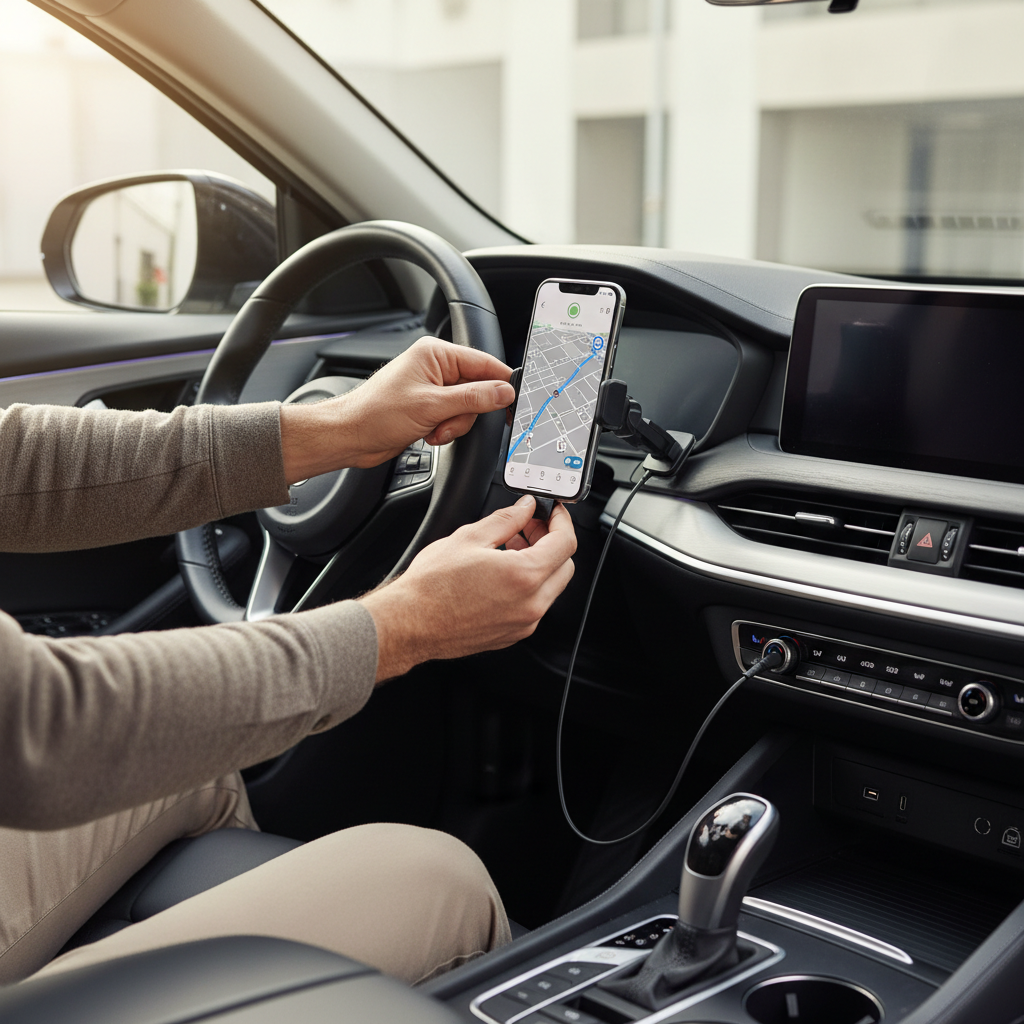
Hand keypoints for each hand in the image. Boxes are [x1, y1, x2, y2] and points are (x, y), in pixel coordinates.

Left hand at [279, 337, 513, 481]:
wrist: (351, 436)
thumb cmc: (377, 414)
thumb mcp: (432, 406)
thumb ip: (473, 399)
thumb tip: (504, 392)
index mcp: (436, 354)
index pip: (484, 364)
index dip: (499, 385)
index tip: (512, 404)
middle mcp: (435, 368)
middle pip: (478, 390)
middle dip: (465, 413)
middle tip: (447, 422)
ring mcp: (432, 388)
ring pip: (467, 408)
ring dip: (454, 425)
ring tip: (433, 430)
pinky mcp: (429, 407)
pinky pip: (453, 418)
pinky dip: (446, 430)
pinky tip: (428, 434)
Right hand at [360, 496, 576, 681]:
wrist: (410, 623)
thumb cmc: (431, 587)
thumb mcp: (470, 537)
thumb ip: (507, 519)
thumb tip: (525, 509)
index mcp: (524, 576)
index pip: (566, 543)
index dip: (562, 521)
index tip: (554, 512)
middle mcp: (531, 604)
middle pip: (565, 566)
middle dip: (552, 542)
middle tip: (528, 528)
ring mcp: (523, 623)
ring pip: (552, 587)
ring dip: (541, 564)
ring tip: (511, 548)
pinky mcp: (513, 634)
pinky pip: (535, 605)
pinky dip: (529, 586)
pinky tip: (504, 573)